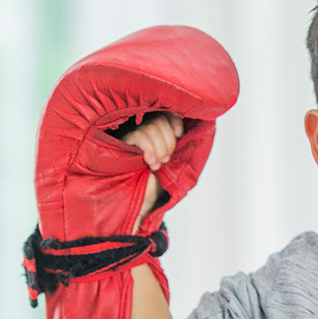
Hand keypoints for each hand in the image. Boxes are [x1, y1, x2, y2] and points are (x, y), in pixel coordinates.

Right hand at [120, 112, 182, 231]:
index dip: (174, 120)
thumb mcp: (175, 164)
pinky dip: (149, 147)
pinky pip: (138, 136)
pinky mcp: (121, 145)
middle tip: (165, 160)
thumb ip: (181, 148)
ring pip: (151, 127)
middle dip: (168, 141)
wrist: (141, 206)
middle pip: (159, 119)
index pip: (165, 113)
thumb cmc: (156, 186)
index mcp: (155, 134)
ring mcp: (131, 138)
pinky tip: (149, 161)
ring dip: (160, 148)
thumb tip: (196, 132)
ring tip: (157, 164)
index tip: (179, 135)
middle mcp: (142, 132)